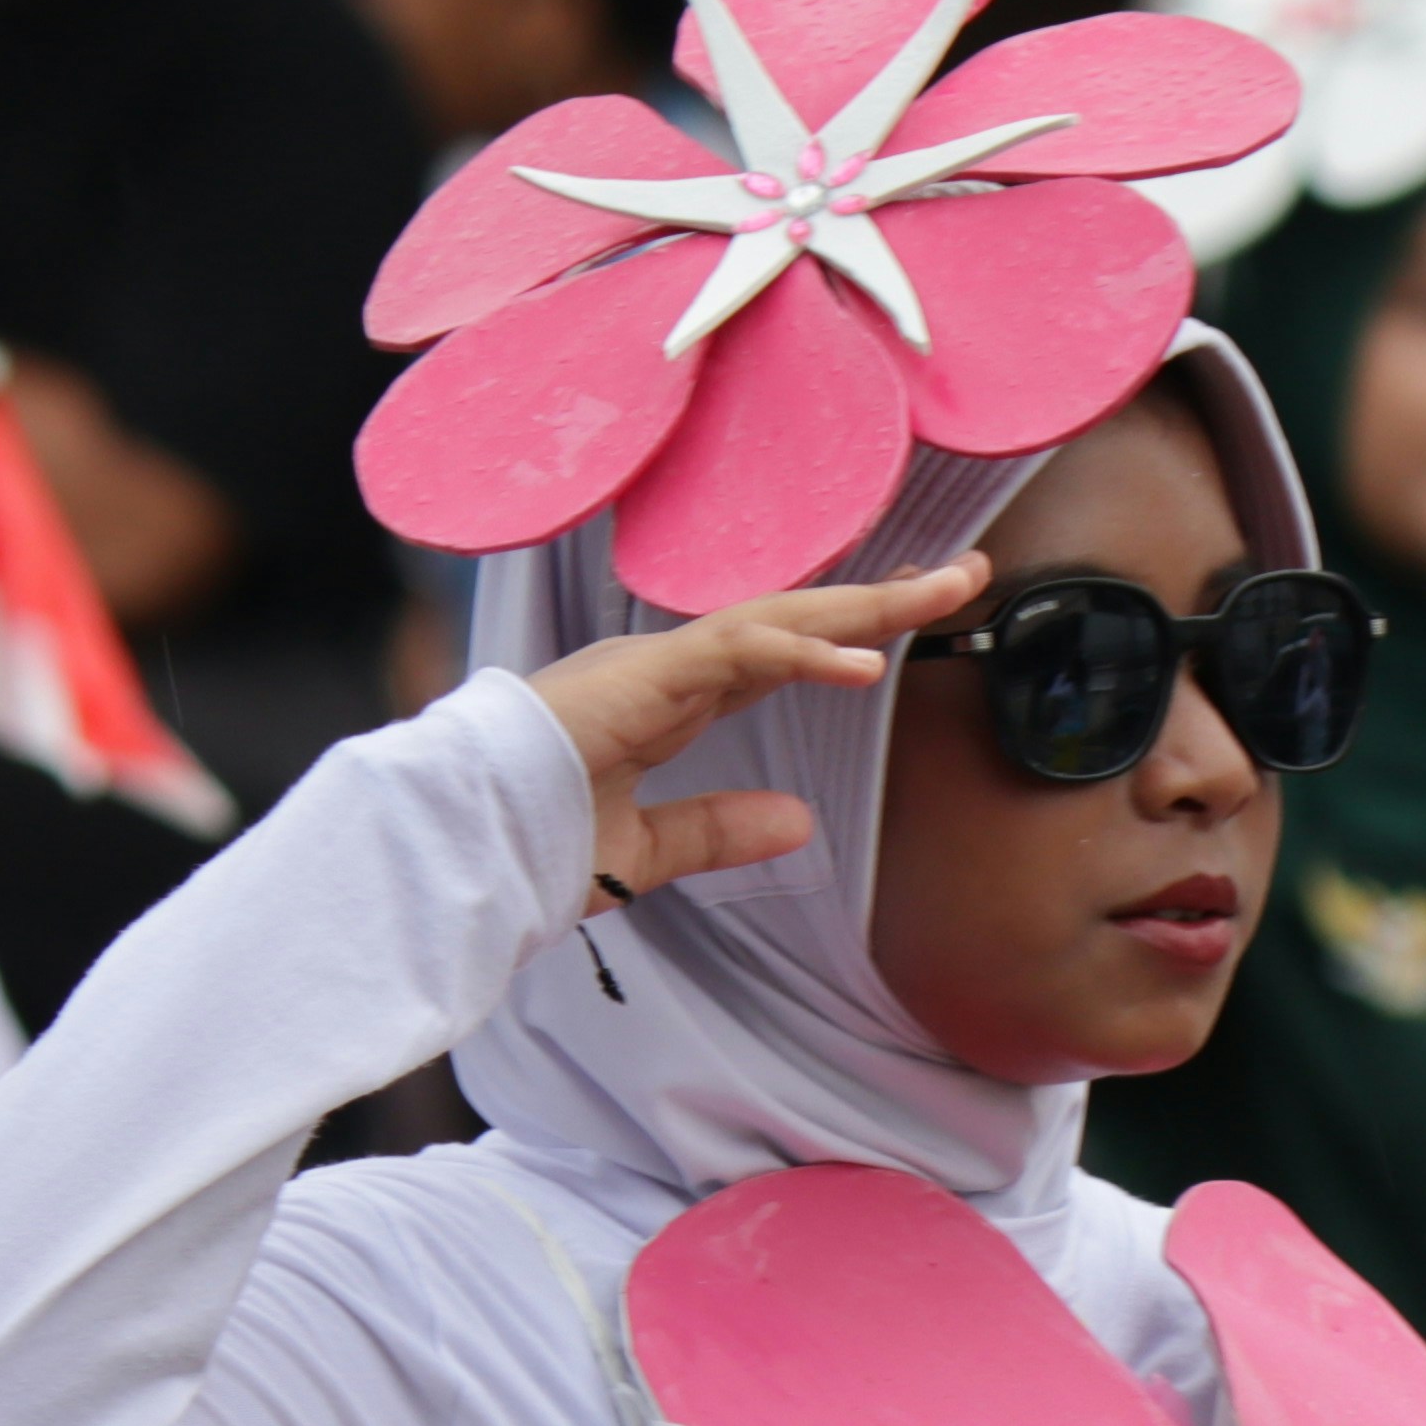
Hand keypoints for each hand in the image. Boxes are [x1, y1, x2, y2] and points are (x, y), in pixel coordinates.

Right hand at [526, 555, 988, 904]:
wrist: (458, 850)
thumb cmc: (528, 845)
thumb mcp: (646, 851)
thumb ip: (718, 830)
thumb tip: (799, 821)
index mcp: (669, 698)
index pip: (778, 651)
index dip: (849, 636)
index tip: (919, 621)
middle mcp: (668, 666)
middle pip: (794, 618)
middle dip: (882, 596)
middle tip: (967, 574)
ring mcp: (653, 663)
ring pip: (776, 617)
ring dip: (862, 605)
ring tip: (942, 591)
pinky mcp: (639, 676)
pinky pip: (735, 649)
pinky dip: (800, 651)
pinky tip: (858, 661)